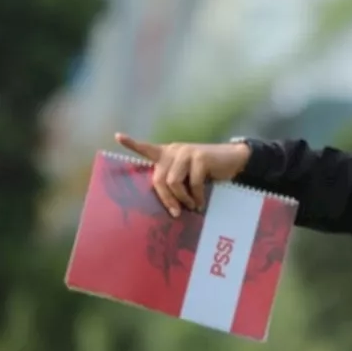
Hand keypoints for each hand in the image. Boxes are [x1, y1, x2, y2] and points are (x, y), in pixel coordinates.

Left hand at [116, 133, 250, 216]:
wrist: (234, 161)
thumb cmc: (210, 172)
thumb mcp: (189, 176)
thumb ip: (177, 182)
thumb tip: (170, 206)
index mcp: (168, 154)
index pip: (147, 149)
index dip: (132, 143)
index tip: (118, 136)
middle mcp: (174, 151)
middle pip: (159, 179)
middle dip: (167, 199)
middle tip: (175, 214)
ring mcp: (186, 152)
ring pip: (173, 183)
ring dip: (182, 199)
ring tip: (192, 206)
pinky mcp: (199, 158)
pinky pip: (193, 184)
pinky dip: (197, 197)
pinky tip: (201, 202)